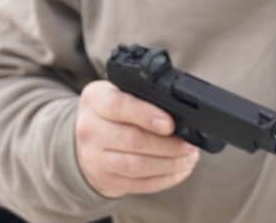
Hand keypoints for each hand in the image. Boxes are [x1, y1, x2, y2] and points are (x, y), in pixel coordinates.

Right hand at [75, 80, 199, 198]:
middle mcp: (89, 129)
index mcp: (95, 99)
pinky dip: (164, 179)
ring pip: (136, 166)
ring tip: (188, 158)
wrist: (86, 138)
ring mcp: (94, 158)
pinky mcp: (105, 179)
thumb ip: (146, 96)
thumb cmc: (114, 110)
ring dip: (169, 164)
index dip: (146, 115)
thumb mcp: (121, 91)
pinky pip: (138, 184)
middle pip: (132, 140)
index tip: (170, 124)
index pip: (119, 106)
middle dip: (167, 144)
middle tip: (189, 145)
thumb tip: (181, 112)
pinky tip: (179, 170)